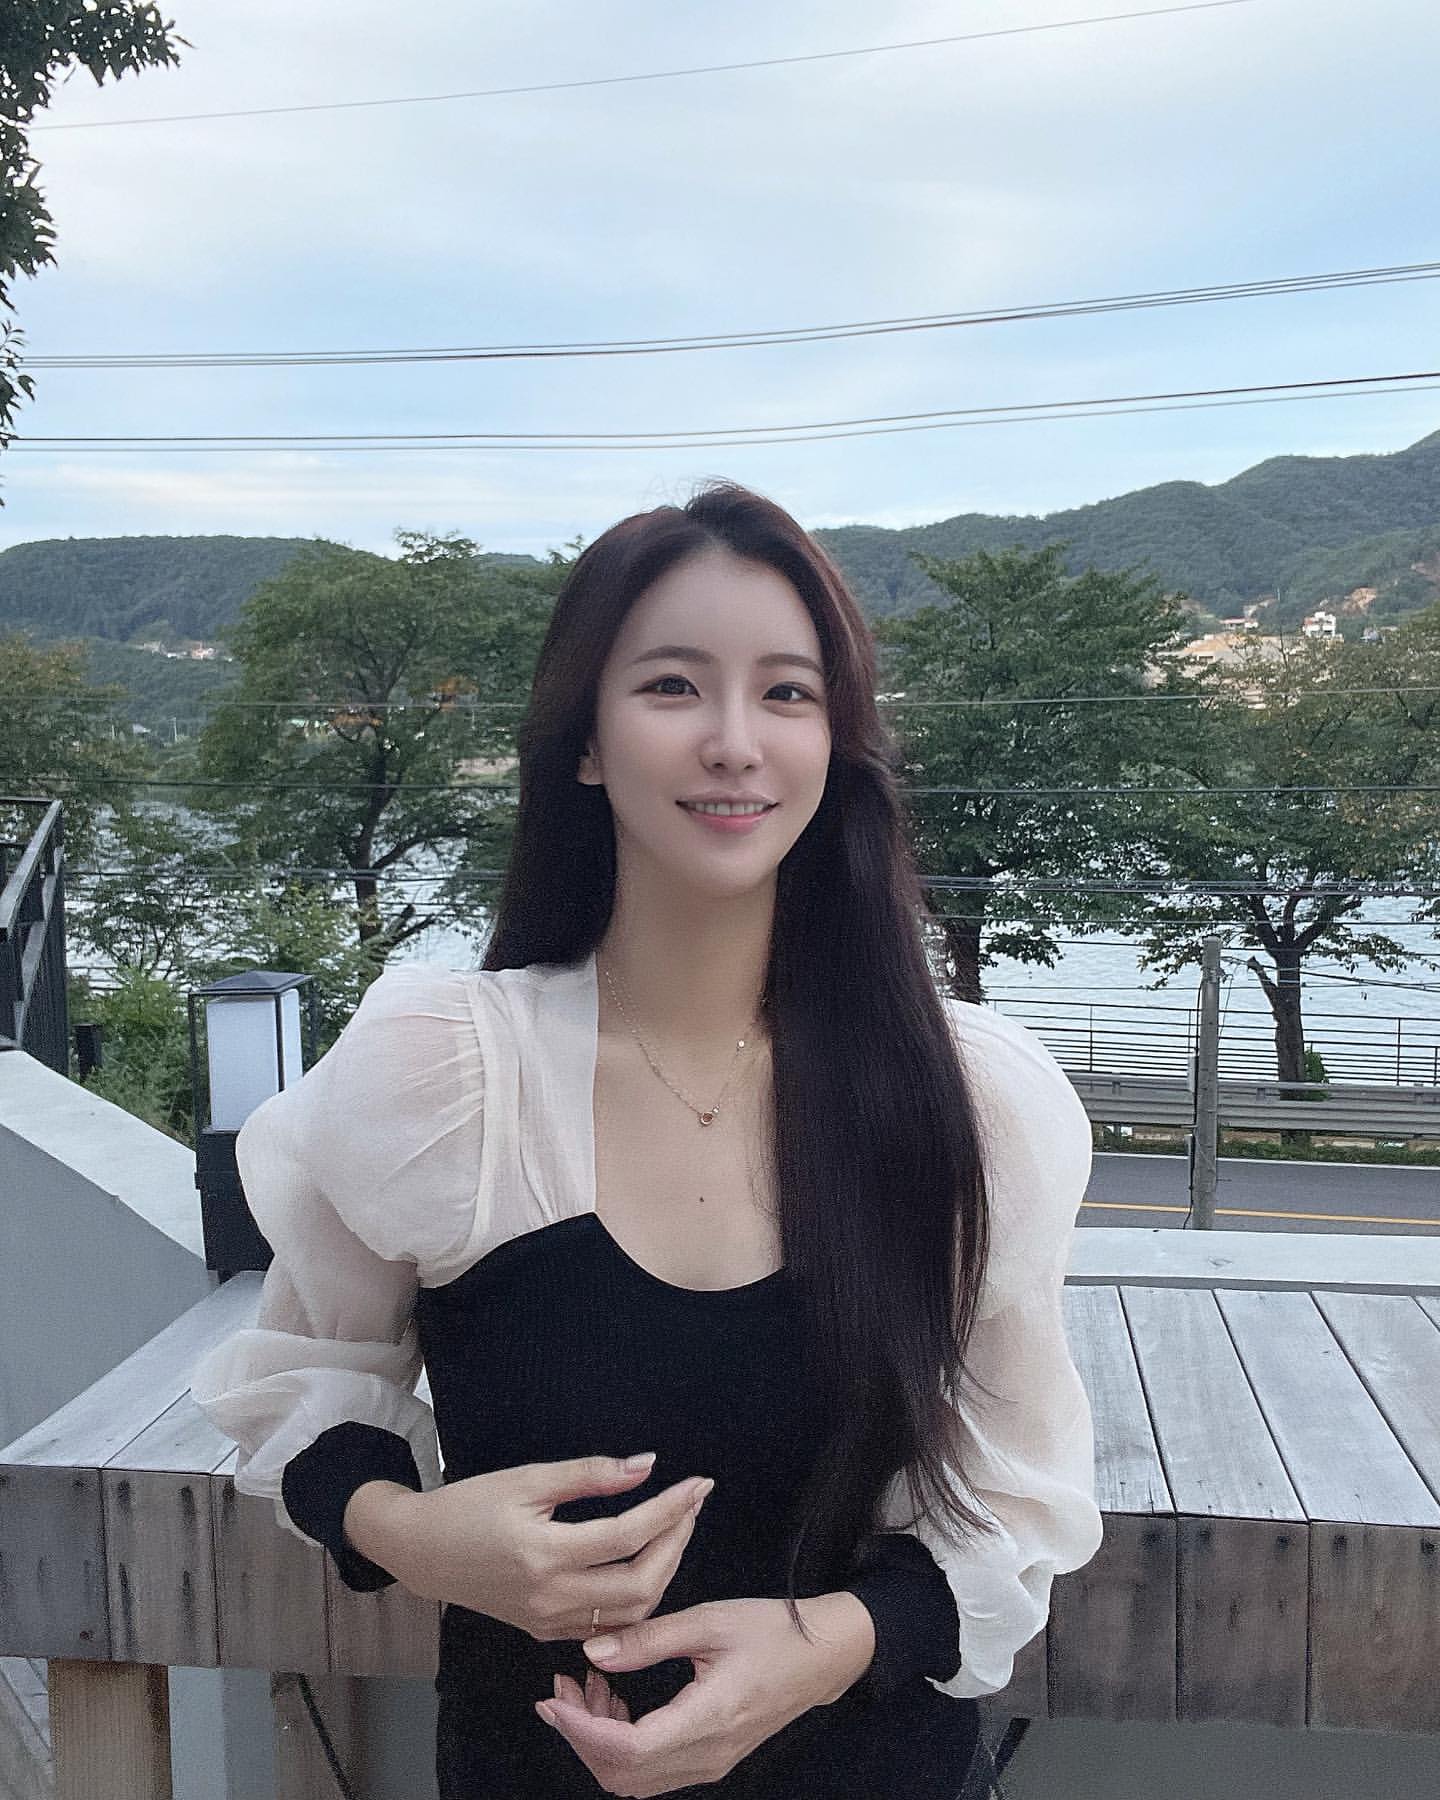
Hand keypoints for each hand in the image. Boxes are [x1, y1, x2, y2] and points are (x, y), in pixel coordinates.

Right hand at [371, 1454, 711, 1639]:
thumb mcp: (527, 1478)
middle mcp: (549, 1598)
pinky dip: (635, 1597)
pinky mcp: (544, 1632)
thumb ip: (590, 1474)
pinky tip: (643, 1561)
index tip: (699, 1484)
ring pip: (630, 1613)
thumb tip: (647, 1465)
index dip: (671, 1509)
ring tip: (674, 1528)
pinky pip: (606, 1625)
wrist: (421, 1551)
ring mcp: (547, 1622)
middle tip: (692, 1506)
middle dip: (677, 1544)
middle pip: (641, 1586)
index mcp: (543, 1554)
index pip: (628, 1535)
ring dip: (663, 1572)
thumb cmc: (470, 1505)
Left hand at [536, 1593, 875, 1796]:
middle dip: (580, 1733)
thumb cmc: (771, 1630)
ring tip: (590, 1684)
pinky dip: (621, 1742)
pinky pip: (651, 1770)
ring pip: (632, 1778)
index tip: (553, 1697)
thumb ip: (649, 1639)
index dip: (580, 1729)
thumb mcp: (709, 1621)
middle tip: (563, 1684)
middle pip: (620, 1774)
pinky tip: (617, 1698)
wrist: (824, 1656)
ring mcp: (709, 1764)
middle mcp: (706, 1756)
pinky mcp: (710, 1759)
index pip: (626, 1750)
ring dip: (598, 1739)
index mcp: (708, 1719)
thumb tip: (591, 1653)